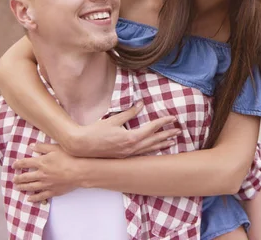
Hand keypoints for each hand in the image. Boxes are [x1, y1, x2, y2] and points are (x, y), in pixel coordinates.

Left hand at [12, 143, 80, 201]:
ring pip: (31, 187)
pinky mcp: (53, 191)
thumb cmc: (70, 157)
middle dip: (18, 178)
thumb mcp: (56, 148)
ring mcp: (46, 184)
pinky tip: (29, 199)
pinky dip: (34, 198)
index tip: (14, 165)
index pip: (25, 163)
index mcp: (41, 163)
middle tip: (14, 179)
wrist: (80, 171)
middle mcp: (41, 174)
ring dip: (23, 187)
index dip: (18, 164)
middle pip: (26, 177)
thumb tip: (31, 146)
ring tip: (17, 188)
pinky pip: (40, 196)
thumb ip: (43, 147)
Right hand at [66, 102, 180, 157]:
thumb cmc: (95, 131)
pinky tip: (156, 148)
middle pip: (154, 140)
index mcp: (131, 138)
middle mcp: (132, 148)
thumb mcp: (113, 119)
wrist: (81, 146)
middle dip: (167, 135)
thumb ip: (129, 112)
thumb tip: (141, 104)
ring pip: (149, 149)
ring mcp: (128, 154)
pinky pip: (142, 153)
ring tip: (173, 141)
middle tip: (179, 130)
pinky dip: (151, 150)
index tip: (173, 118)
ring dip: (162, 144)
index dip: (163, 122)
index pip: (152, 128)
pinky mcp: (124, 156)